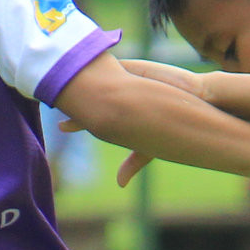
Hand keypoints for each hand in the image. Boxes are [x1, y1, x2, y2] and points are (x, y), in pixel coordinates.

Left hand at [60, 61, 210, 186]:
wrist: (197, 101)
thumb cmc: (178, 123)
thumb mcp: (150, 146)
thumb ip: (134, 161)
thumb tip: (119, 184)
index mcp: (125, 110)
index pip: (95, 113)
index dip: (78, 120)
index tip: (62, 125)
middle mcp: (123, 93)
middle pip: (90, 94)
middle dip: (71, 99)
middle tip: (52, 103)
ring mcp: (126, 79)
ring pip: (95, 77)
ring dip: (77, 81)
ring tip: (58, 87)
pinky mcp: (132, 67)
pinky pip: (106, 64)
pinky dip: (92, 65)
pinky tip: (75, 68)